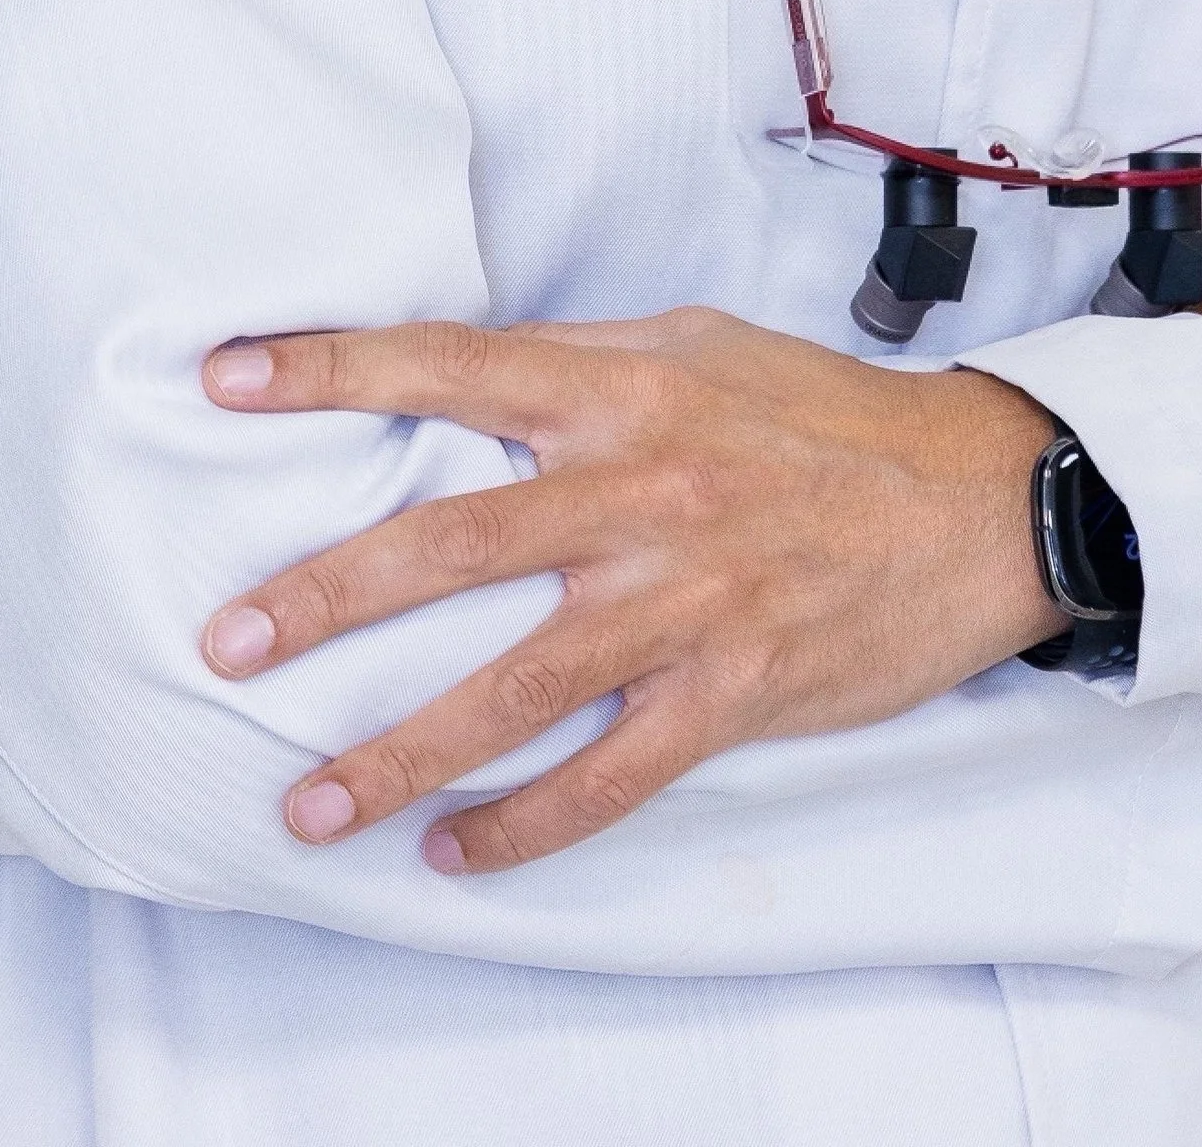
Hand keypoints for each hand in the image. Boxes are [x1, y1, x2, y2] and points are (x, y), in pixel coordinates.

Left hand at [199, 312, 1057, 870]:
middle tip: (225, 638)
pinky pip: (607, 776)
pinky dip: (525, 826)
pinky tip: (457, 855)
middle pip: (451, 541)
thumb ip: (585, 361)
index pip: (450, 364)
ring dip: (400, 753)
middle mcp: (643, 486)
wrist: (978, 497)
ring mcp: (686, 597)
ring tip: (308, 803)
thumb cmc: (828, 417)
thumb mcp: (705, 346)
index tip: (223, 378)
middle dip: (326, 592)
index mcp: (626, 387)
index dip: (330, 369)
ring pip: (514, 686)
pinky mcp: (732, 689)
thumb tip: (467, 370)